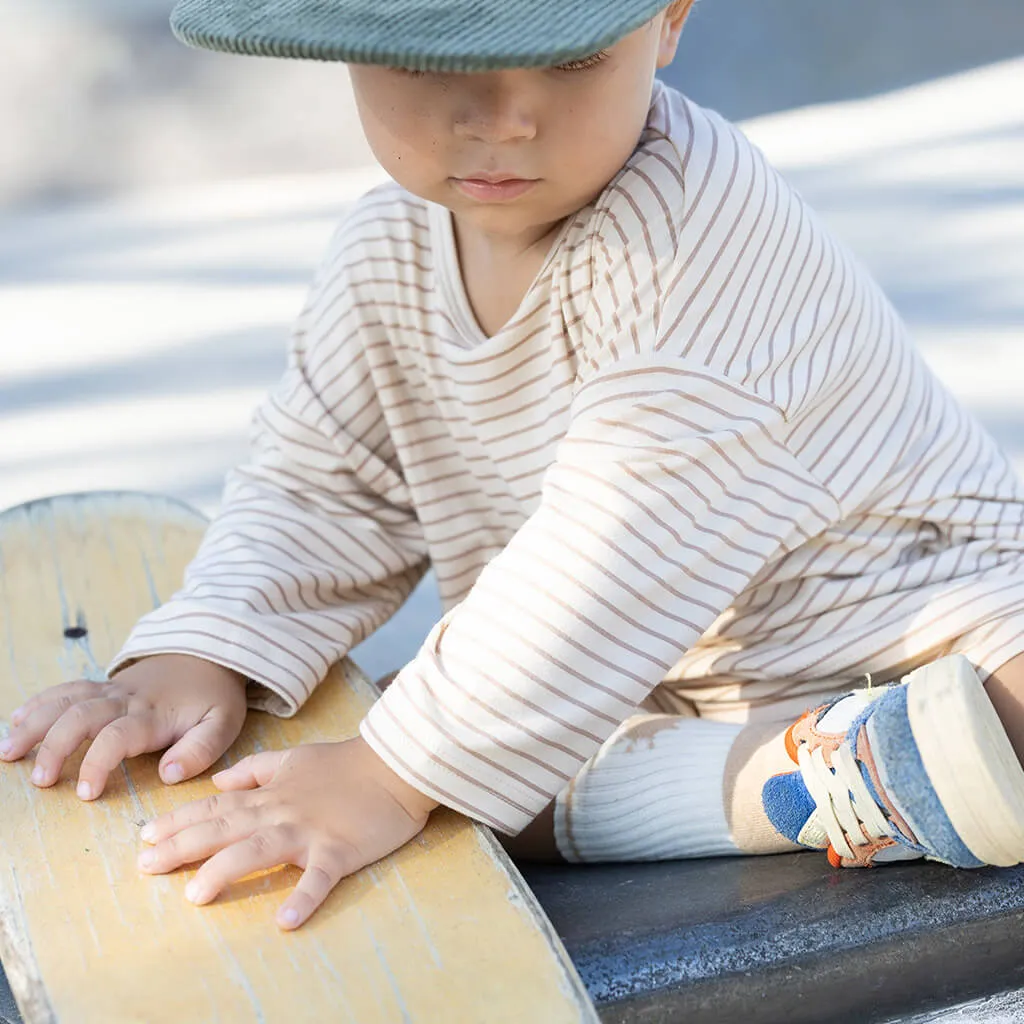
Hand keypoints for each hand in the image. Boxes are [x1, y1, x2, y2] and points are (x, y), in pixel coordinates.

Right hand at [0, 654, 248, 798]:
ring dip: (35, 724)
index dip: (98, 763)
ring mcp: (112, 690)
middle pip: (81, 715)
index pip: (117, 736)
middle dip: (54, 746)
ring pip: (66, 700)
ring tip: (7, 752)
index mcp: (154, 714)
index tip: (86, 794)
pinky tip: (17, 719)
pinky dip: (40, 702)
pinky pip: (68, 688)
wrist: (212, 653)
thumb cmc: (214, 696)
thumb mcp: (223, 723)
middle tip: (38, 780)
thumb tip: (170, 774)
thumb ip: (201, 750)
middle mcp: (126, 700)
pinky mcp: (105, 685)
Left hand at [136, 737, 439, 929]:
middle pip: (225, 828)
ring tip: (196, 894)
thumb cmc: (346, 763)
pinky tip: (285, 919)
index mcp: (271, 793)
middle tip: (145, 866)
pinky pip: (320, 876)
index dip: (179, 820)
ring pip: (260, 849)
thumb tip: (220, 780)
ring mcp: (310, 831)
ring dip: (226, 869)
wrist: (395, 764)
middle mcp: (281, 812)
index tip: (144, 836)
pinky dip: (304, 896)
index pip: (216, 807)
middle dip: (182, 846)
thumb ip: (256, 769)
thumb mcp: (295, 757)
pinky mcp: (340, 849)